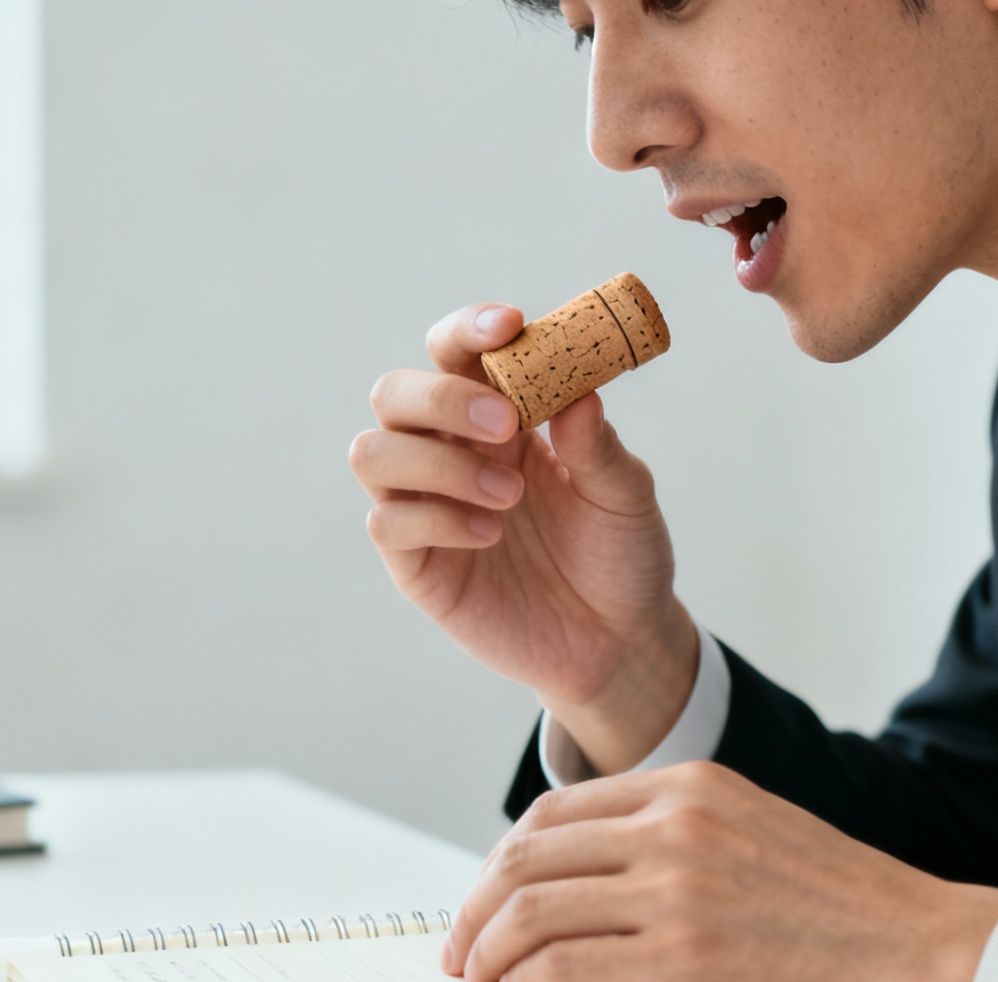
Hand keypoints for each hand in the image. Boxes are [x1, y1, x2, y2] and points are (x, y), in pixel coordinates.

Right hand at [352, 304, 696, 770]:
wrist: (619, 641)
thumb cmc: (619, 554)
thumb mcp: (625, 496)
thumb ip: (598, 446)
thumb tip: (580, 393)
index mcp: (500, 416)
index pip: (456, 353)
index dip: (468, 329)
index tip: (510, 325)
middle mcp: (450, 451)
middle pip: (394, 393)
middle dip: (441, 398)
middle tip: (506, 425)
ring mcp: (425, 506)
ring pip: (372, 453)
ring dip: (436, 463)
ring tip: (508, 496)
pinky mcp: (417, 564)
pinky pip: (388, 523)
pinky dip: (437, 519)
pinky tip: (490, 535)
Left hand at [441, 761, 997, 981]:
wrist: (922, 952)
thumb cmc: (849, 908)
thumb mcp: (755, 831)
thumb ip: (677, 838)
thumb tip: (592, 878)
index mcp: (690, 788)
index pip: (554, 811)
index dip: (503, 860)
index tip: (486, 898)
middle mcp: (674, 828)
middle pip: (526, 856)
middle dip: (475, 907)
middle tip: (459, 947)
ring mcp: (676, 892)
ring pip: (531, 908)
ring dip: (486, 949)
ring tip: (478, 978)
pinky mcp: (683, 962)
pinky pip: (564, 966)